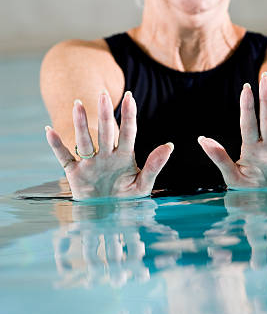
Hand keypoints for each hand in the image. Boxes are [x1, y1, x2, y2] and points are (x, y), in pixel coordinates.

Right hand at [45, 90, 173, 199]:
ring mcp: (90, 164)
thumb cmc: (127, 200)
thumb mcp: (143, 185)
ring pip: (85, 140)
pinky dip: (56, 145)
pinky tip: (49, 130)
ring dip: (81, 123)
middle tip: (103, 94)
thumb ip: (154, 165)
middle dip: (105, 113)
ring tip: (78, 104)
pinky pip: (64, 157)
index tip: (130, 97)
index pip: (128, 132)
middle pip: (106, 132)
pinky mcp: (75, 174)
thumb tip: (169, 145)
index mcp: (125, 157)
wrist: (109, 219)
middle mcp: (107, 156)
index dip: (129, 115)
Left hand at [198, 72, 266, 189]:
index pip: (248, 123)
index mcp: (250, 148)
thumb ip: (219, 157)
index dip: (247, 106)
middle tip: (265, 77)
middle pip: (266, 119)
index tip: (246, 88)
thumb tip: (201, 139)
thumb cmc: (249, 195)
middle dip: (265, 98)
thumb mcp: (232, 177)